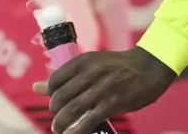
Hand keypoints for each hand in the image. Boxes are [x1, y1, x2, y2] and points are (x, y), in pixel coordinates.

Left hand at [33, 47, 175, 133]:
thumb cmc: (120, 66)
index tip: (56, 101)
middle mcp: (91, 73)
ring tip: (59, 128)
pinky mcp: (112, 104)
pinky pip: (87, 122)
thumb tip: (36, 87)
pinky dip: (75, 132)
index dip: (51, 94)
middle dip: (55, 111)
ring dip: (60, 124)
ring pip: (70, 110)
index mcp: (85, 61)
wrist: (151, 66)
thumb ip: (67, 76)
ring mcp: (102, 89)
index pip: (54, 80)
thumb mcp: (93, 64)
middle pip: (60, 98)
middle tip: (58, 118)